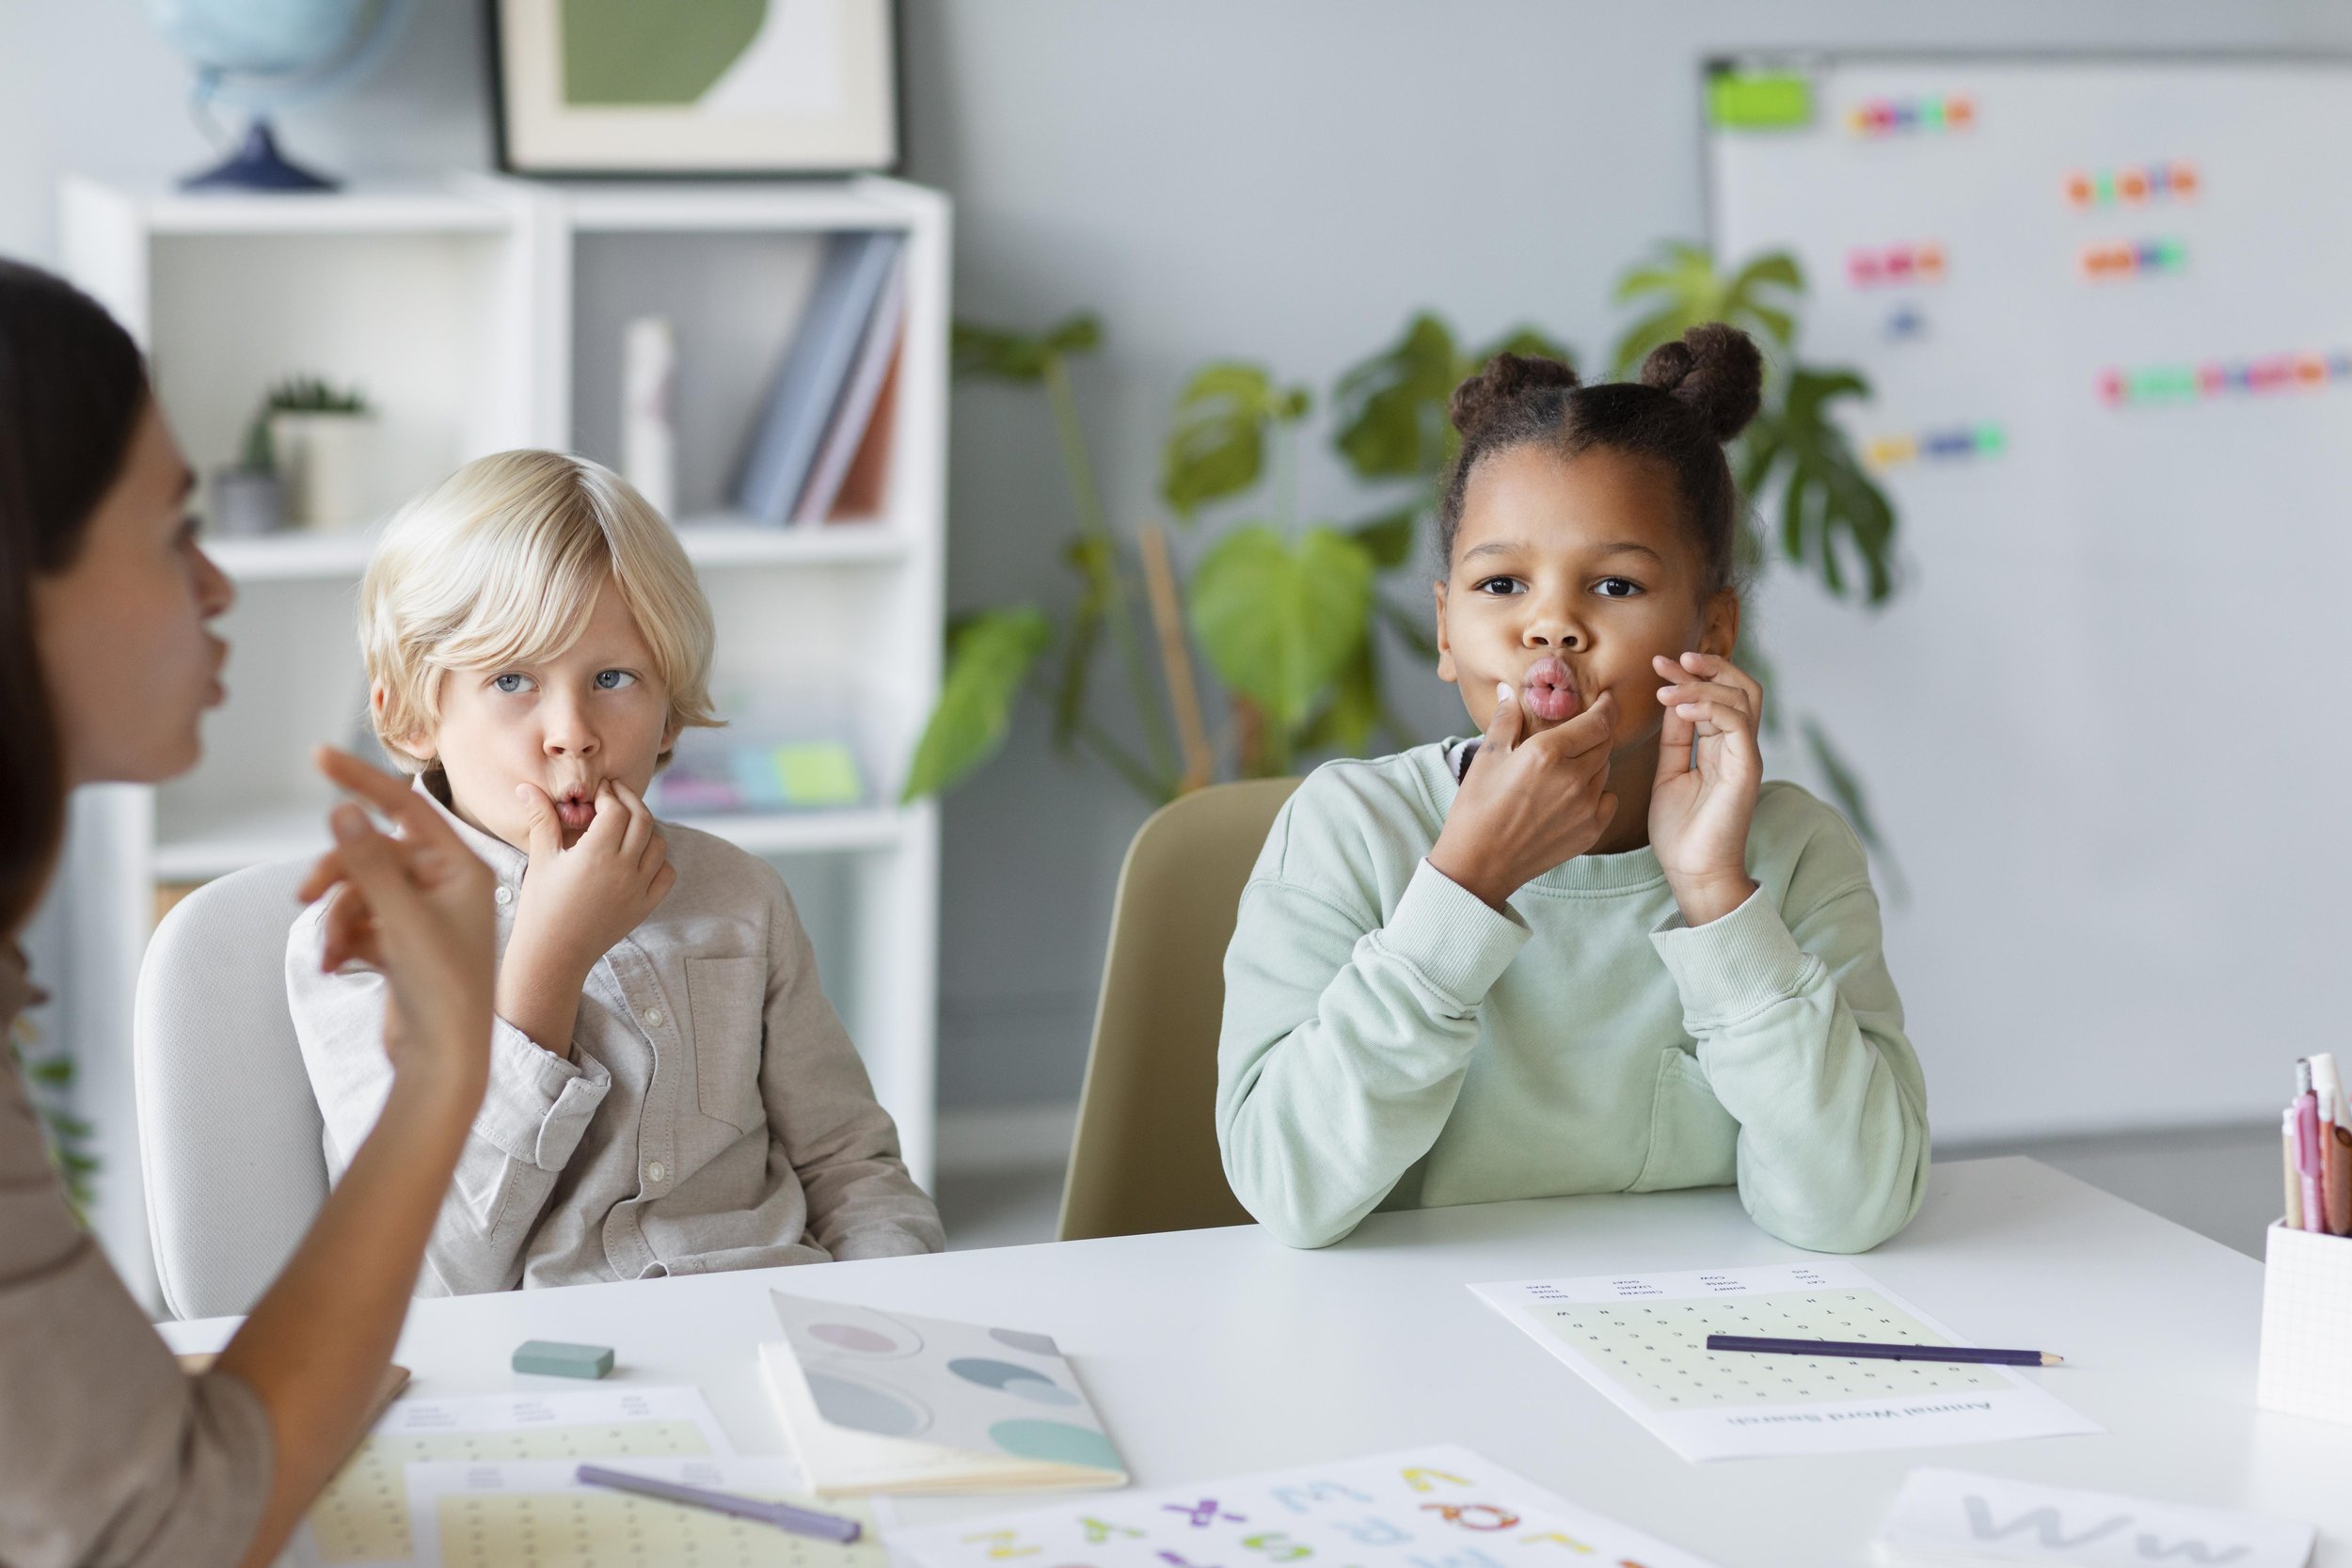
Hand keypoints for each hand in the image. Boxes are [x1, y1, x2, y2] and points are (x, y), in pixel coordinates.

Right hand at [297, 747, 494, 1095]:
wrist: (444, 1061)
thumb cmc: (441, 989)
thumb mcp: (401, 918)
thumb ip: (369, 862)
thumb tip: (342, 809)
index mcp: (462, 868)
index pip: (406, 808)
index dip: (362, 781)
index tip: (318, 755)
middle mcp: (447, 885)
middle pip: (371, 853)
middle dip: (336, 875)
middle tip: (304, 895)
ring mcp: (423, 915)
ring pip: (357, 890)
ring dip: (336, 918)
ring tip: (333, 953)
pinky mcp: (401, 943)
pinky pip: (356, 921)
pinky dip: (342, 939)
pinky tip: (337, 965)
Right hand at [505, 780, 674, 980]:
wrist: (552, 954)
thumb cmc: (540, 906)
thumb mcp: (541, 859)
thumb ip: (541, 819)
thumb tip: (527, 786)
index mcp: (597, 854)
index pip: (617, 809)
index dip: (609, 793)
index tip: (598, 789)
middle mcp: (624, 870)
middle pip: (643, 820)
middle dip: (630, 801)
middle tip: (615, 794)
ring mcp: (639, 890)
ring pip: (659, 845)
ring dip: (646, 829)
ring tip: (626, 823)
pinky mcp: (644, 907)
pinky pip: (666, 875)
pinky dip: (659, 861)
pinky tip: (639, 856)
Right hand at [1428, 684, 1618, 909]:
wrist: (1479, 863)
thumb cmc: (1476, 809)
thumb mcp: (1487, 758)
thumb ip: (1506, 720)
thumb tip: (1509, 692)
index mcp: (1547, 753)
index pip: (1597, 721)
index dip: (1607, 707)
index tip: (1605, 699)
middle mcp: (1573, 778)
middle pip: (1604, 743)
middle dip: (1598, 732)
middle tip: (1584, 729)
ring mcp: (1585, 807)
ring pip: (1605, 770)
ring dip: (1594, 761)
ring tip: (1569, 764)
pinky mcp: (1591, 831)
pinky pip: (1608, 799)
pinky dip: (1598, 791)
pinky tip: (1574, 793)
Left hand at [1649, 651, 1763, 924]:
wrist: (1692, 872)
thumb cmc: (1681, 831)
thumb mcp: (1668, 773)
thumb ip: (1674, 738)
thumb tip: (1672, 700)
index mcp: (1720, 746)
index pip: (1717, 694)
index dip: (1692, 675)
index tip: (1659, 664)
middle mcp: (1738, 746)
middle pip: (1740, 686)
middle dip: (1707, 666)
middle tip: (1672, 660)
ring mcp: (1745, 755)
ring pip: (1743, 696)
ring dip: (1702, 685)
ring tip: (1667, 688)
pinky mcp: (1747, 769)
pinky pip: (1739, 723)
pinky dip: (1711, 708)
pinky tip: (1683, 710)